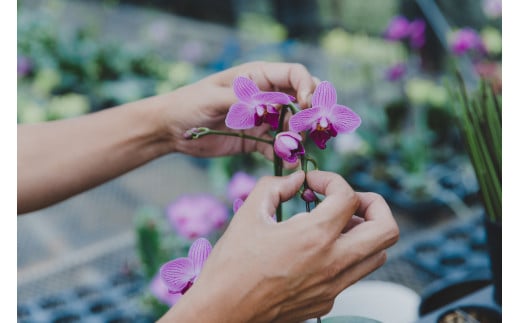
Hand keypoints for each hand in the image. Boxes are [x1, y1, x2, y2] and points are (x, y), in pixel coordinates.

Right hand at [161, 170, 398, 322]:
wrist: (223, 310)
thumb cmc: (232, 263)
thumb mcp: (249, 213)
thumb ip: (275, 186)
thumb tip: (296, 180)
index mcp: (314, 236)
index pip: (349, 196)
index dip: (332, 180)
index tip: (311, 184)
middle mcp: (333, 262)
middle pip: (387, 229)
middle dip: (374, 205)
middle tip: (348, 201)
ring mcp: (333, 286)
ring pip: (378, 255)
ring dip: (365, 233)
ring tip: (336, 224)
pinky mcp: (327, 302)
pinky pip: (353, 274)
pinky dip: (345, 256)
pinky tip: (317, 251)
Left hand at [162, 61, 317, 157]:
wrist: (171, 129)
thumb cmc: (189, 104)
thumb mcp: (214, 99)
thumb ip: (243, 101)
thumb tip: (273, 106)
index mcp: (256, 77)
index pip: (294, 74)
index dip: (307, 86)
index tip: (306, 105)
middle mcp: (265, 96)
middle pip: (300, 100)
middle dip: (309, 114)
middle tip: (307, 130)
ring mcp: (262, 119)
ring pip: (292, 126)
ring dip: (297, 138)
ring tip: (292, 150)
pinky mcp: (256, 140)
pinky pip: (277, 148)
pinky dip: (284, 155)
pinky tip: (286, 163)